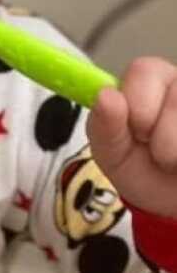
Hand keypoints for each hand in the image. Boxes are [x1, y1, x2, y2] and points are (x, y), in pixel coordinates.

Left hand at [87, 57, 176, 218]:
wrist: (173, 202)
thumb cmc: (142, 167)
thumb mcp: (112, 153)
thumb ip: (104, 125)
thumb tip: (106, 96)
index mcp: (149, 78)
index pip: (144, 70)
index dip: (138, 108)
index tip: (136, 132)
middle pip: (176, 98)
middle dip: (162, 137)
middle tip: (159, 151)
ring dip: (176, 153)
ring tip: (175, 160)